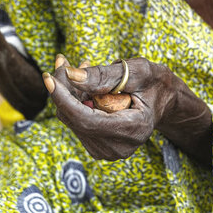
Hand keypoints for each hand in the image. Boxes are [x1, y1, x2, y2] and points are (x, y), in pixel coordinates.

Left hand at [43, 57, 177, 160]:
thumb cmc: (155, 82)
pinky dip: (73, 101)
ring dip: (68, 92)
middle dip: (63, 88)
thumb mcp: (137, 71)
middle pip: (75, 119)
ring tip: (81, 68)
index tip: (48, 76)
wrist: (165, 100)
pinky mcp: (99, 148)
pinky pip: (75, 122)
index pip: (86, 119)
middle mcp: (119, 148)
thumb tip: (69, 75)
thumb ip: (104, 75)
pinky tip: (85, 86)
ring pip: (71, 120)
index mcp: (134, 129)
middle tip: (63, 61)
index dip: (63, 98)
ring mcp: (108, 152)